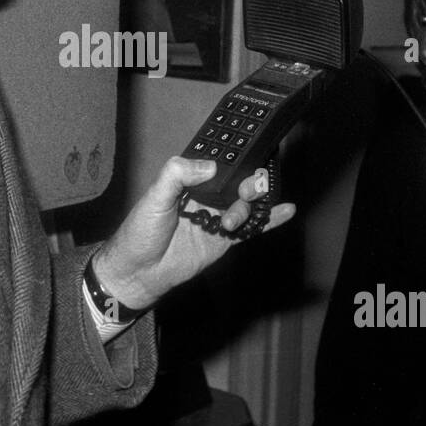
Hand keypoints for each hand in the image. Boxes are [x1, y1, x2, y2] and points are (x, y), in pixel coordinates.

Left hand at [90, 158, 295, 311]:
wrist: (139, 272)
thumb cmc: (140, 232)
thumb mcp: (154, 197)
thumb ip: (177, 175)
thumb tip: (210, 166)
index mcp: (189, 181)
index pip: (217, 164)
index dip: (234, 158)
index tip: (249, 154)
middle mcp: (206, 197)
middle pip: (237, 183)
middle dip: (247, 183)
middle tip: (246, 190)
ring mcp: (216, 218)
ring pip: (245, 205)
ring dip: (249, 207)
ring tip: (233, 220)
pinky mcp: (224, 240)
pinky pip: (251, 228)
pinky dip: (269, 219)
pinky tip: (286, 210)